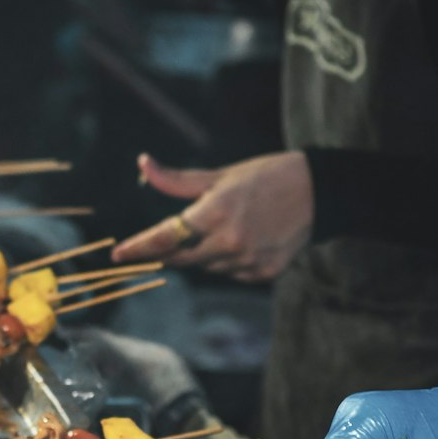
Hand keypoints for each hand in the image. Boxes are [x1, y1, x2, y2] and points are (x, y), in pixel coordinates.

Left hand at [111, 151, 312, 283]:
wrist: (319, 193)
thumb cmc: (264, 177)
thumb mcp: (219, 175)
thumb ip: (176, 181)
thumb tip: (143, 165)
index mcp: (216, 212)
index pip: (166, 237)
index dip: (139, 248)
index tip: (118, 255)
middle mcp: (230, 241)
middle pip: (181, 259)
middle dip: (168, 252)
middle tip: (161, 243)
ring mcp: (247, 261)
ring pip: (206, 268)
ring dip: (202, 254)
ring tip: (227, 228)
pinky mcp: (262, 273)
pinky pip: (229, 274)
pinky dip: (226, 261)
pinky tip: (244, 240)